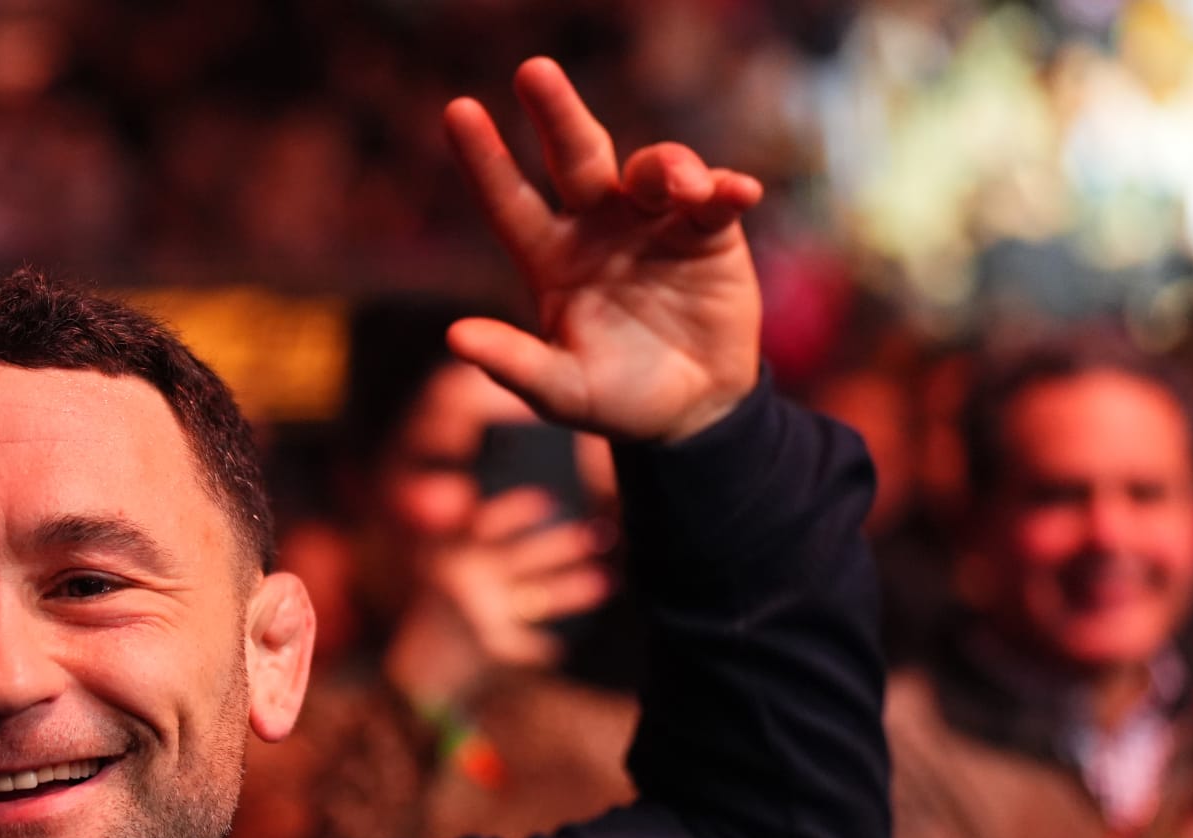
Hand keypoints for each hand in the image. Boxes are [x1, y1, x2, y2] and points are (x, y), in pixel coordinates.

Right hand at [383, 489, 612, 705]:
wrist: (413, 679)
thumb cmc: (436, 621)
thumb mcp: (440, 576)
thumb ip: (471, 548)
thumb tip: (527, 520)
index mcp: (449, 559)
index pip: (485, 525)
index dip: (516, 511)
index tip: (551, 500)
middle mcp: (465, 582)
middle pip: (524, 557)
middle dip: (563, 545)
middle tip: (597, 535)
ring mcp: (480, 615)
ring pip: (539, 597)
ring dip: (573, 590)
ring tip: (606, 582)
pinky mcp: (492, 648)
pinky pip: (533, 644)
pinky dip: (544, 647)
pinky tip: (556, 647)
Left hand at [444, 58, 762, 442]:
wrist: (690, 410)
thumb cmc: (614, 397)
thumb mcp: (561, 391)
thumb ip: (514, 364)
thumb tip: (456, 338)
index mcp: (550, 257)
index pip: (510, 202)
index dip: (486, 160)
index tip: (458, 110)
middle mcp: (597, 226)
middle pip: (575, 158)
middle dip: (558, 113)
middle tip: (534, 71)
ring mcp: (653, 222)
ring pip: (650, 170)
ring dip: (664, 167)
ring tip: (679, 188)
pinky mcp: (708, 230)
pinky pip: (716, 196)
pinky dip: (725, 189)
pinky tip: (736, 192)